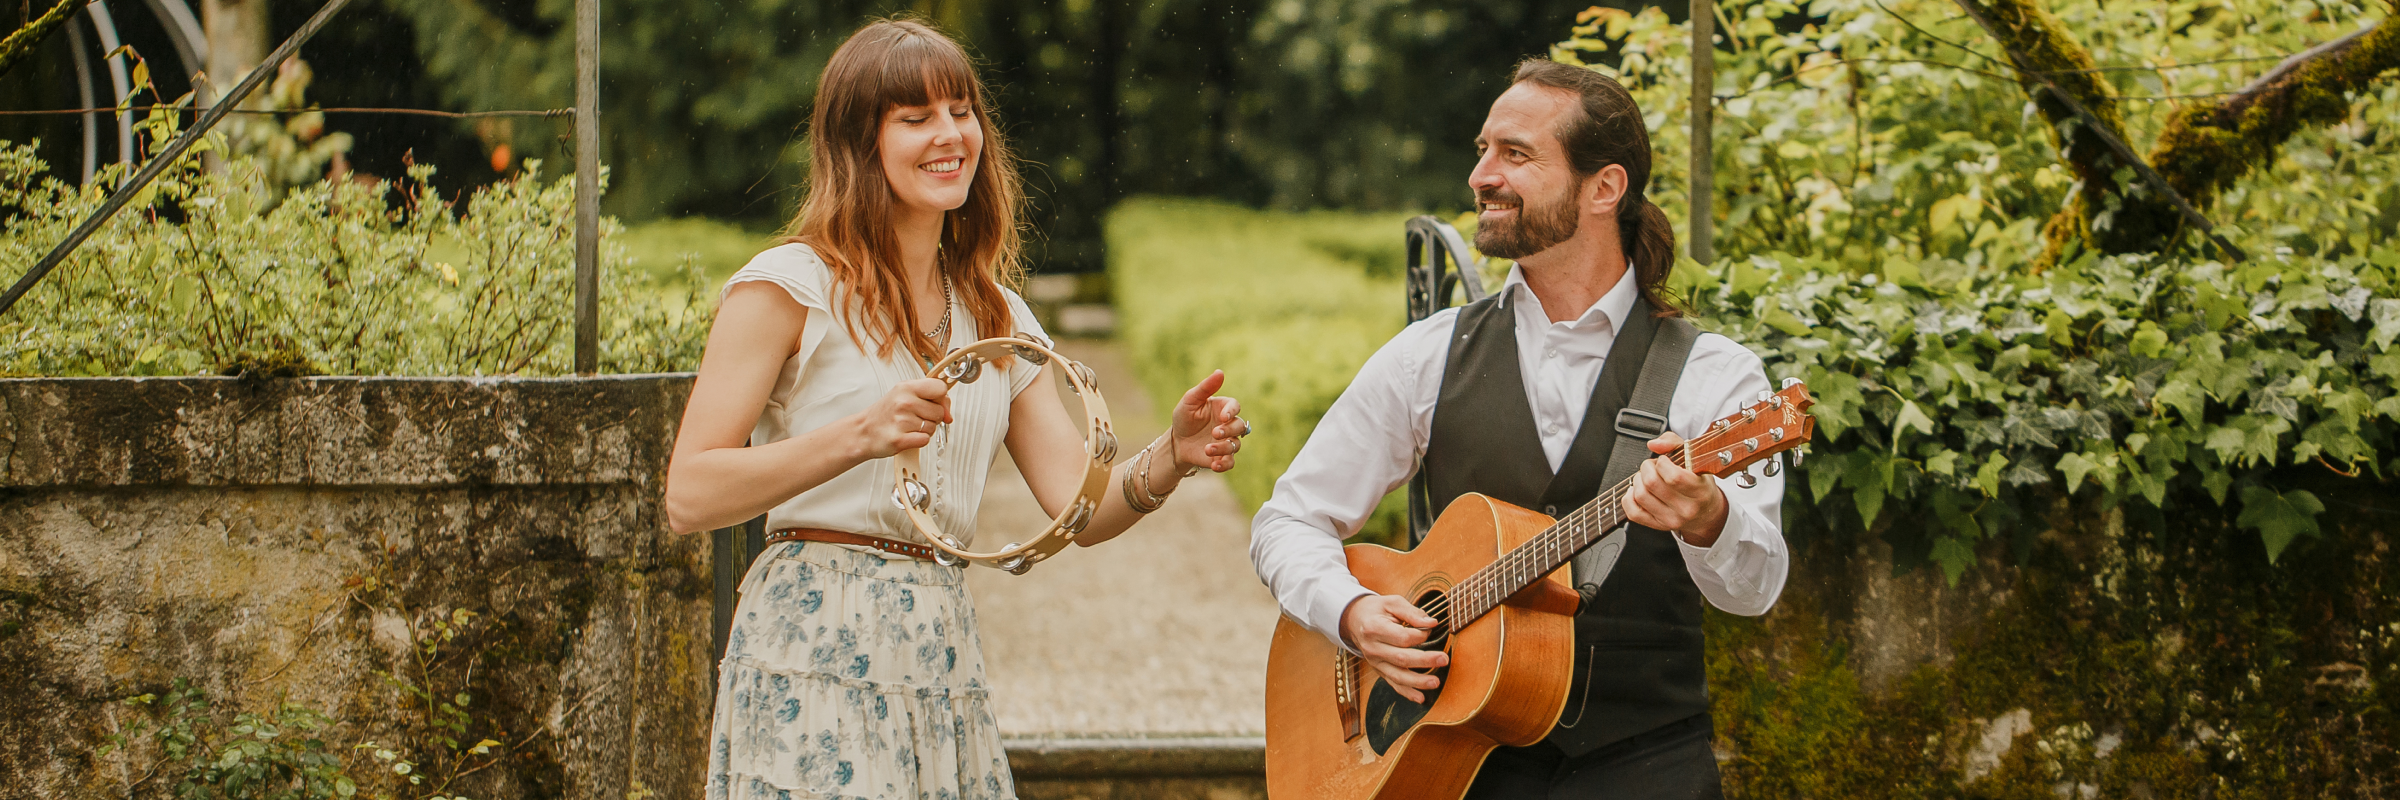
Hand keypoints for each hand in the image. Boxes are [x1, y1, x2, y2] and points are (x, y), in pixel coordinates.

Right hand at [855, 378, 951, 459]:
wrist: (863, 432)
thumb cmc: (885, 414)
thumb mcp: (904, 395)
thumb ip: (929, 397)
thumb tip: (948, 412)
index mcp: (906, 387)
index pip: (940, 388)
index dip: (942, 399)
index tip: (936, 404)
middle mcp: (904, 402)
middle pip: (939, 412)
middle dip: (932, 418)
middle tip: (915, 418)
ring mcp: (901, 421)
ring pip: (933, 427)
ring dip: (924, 430)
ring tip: (908, 427)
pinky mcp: (899, 439)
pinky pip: (925, 440)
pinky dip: (918, 441)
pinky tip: (907, 436)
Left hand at [1168, 370, 1245, 472]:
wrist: (1176, 442)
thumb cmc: (1184, 418)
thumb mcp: (1190, 400)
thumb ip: (1205, 387)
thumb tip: (1220, 372)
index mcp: (1223, 409)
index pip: (1235, 407)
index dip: (1232, 412)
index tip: (1223, 417)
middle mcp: (1228, 425)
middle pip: (1240, 426)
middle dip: (1229, 430)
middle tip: (1215, 433)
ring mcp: (1227, 441)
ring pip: (1236, 445)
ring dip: (1224, 448)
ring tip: (1208, 449)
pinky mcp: (1222, 457)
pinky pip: (1231, 462)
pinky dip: (1225, 464)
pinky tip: (1214, 464)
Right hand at [1339, 594, 1447, 703]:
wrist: (1355, 620)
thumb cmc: (1377, 610)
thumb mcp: (1392, 602)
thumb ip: (1412, 612)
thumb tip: (1432, 623)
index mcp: (1374, 628)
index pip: (1402, 637)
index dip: (1421, 634)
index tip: (1429, 628)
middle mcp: (1372, 648)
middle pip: (1401, 658)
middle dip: (1425, 660)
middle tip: (1444, 659)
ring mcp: (1374, 662)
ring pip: (1397, 675)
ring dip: (1418, 681)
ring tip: (1435, 682)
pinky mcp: (1378, 670)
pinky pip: (1393, 683)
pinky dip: (1407, 692)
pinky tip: (1420, 698)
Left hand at [1622, 432, 1729, 546]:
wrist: (1706, 513)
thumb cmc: (1700, 482)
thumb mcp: (1695, 458)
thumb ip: (1674, 443)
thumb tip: (1653, 444)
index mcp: (1700, 491)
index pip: (1674, 477)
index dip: (1662, 463)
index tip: (1664, 460)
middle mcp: (1686, 509)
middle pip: (1652, 483)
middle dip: (1647, 467)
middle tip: (1653, 466)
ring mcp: (1671, 520)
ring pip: (1640, 495)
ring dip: (1638, 480)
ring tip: (1647, 477)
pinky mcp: (1658, 526)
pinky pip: (1633, 512)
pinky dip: (1629, 497)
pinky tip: (1638, 490)